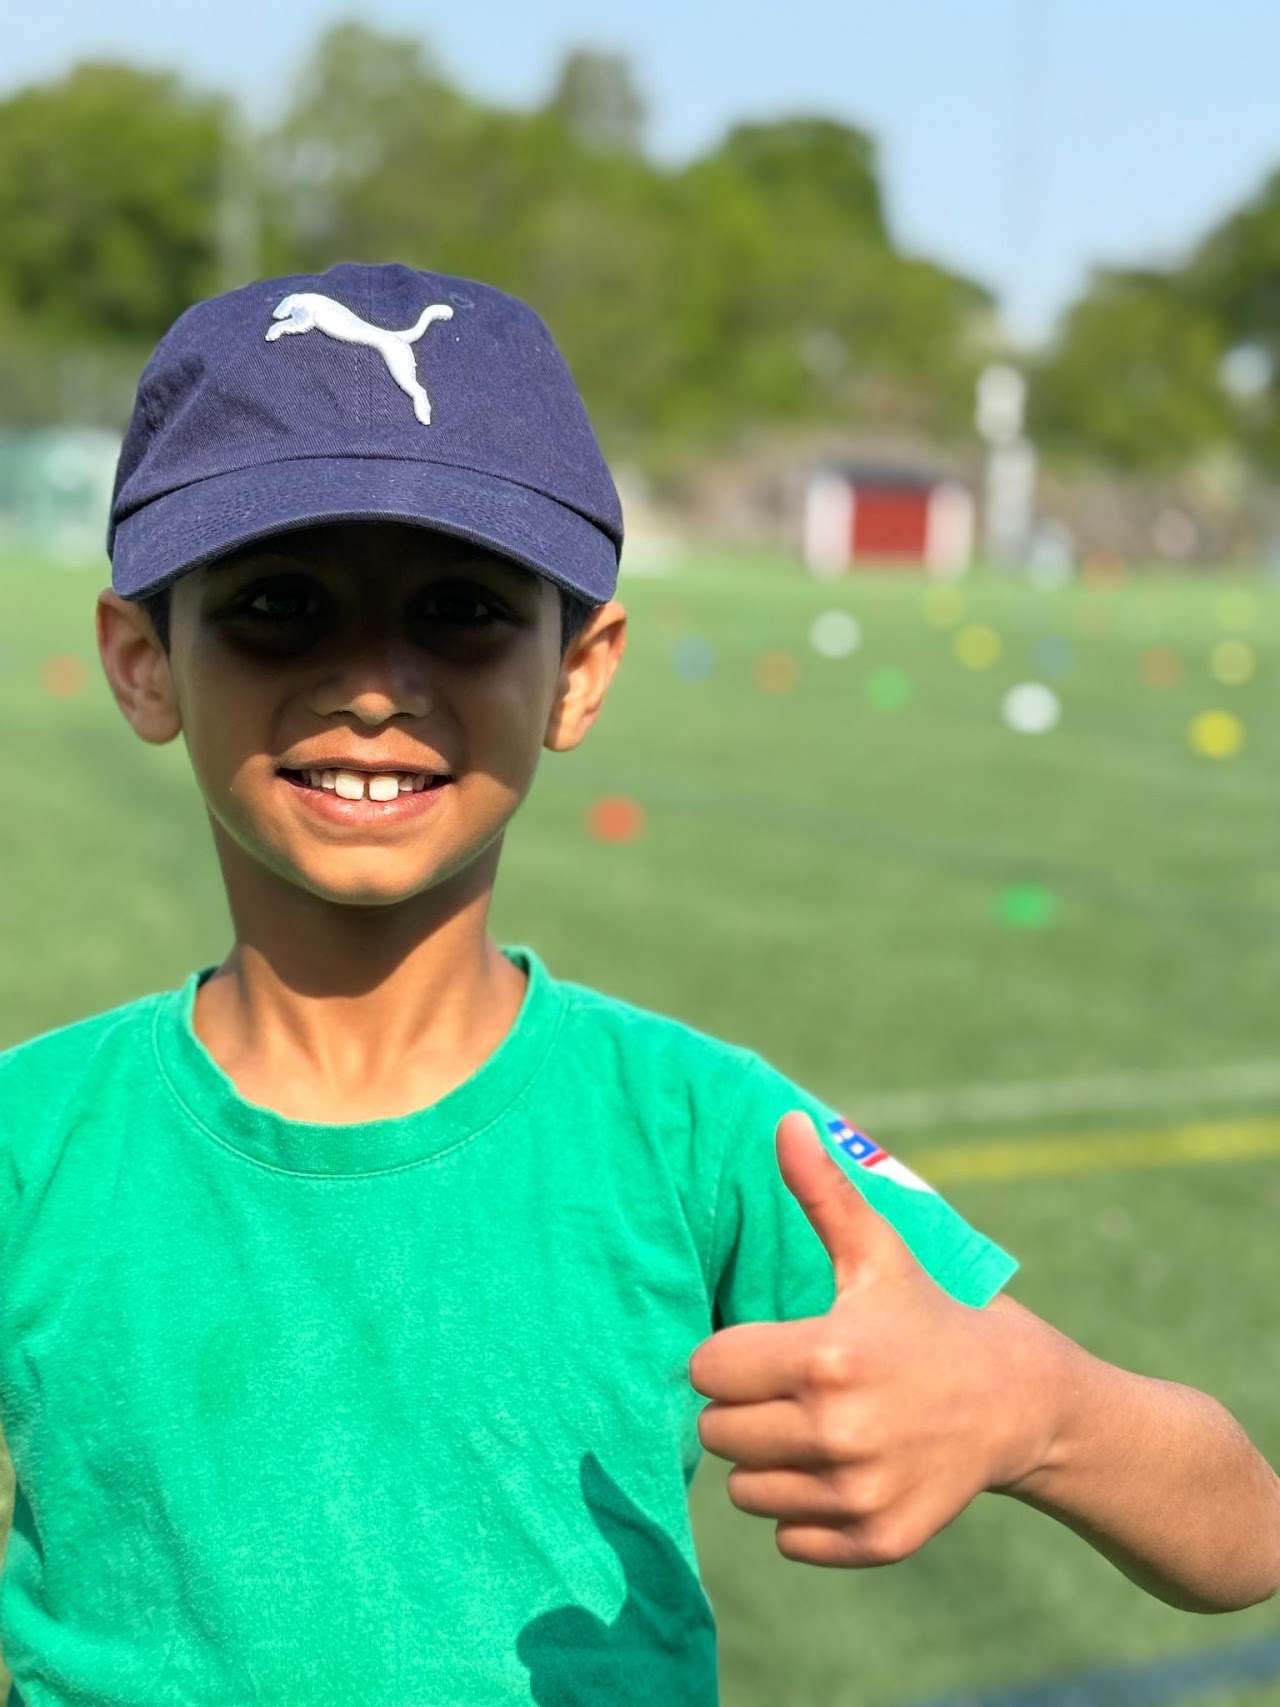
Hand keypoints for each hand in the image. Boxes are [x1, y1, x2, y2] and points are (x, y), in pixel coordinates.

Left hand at [688, 1112, 1054, 1567]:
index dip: (729, 1355)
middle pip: (717, 1433)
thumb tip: (786, 1120)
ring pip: (744, 1490)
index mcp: (823, 1357)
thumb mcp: (879, 1251)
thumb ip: (821, 1192)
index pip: (706, 1371)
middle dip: (744, 1408)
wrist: (1017, 1403)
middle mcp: (836, 1432)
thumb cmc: (928, 1316)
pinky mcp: (876, 1540)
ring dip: (769, 1461)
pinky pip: (787, 1537)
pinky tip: (845, 1468)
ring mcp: (857, 1492)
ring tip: (820, 1425)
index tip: (769, 1347)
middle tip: (795, 1388)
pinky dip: (804, 1510)